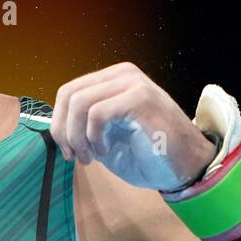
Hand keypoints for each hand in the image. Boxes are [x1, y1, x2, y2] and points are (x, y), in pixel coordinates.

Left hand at [50, 62, 215, 189]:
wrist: (185, 167)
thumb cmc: (146, 152)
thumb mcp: (106, 135)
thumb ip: (84, 122)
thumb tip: (56, 123)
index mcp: (113, 79)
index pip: (68, 92)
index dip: (59, 123)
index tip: (67, 151)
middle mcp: (123, 74)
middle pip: (69, 94)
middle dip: (63, 131)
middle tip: (74, 156)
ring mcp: (133, 83)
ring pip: (79, 103)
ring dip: (77, 137)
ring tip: (90, 157)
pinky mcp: (140, 98)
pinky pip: (97, 113)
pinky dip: (94, 137)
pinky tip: (105, 152)